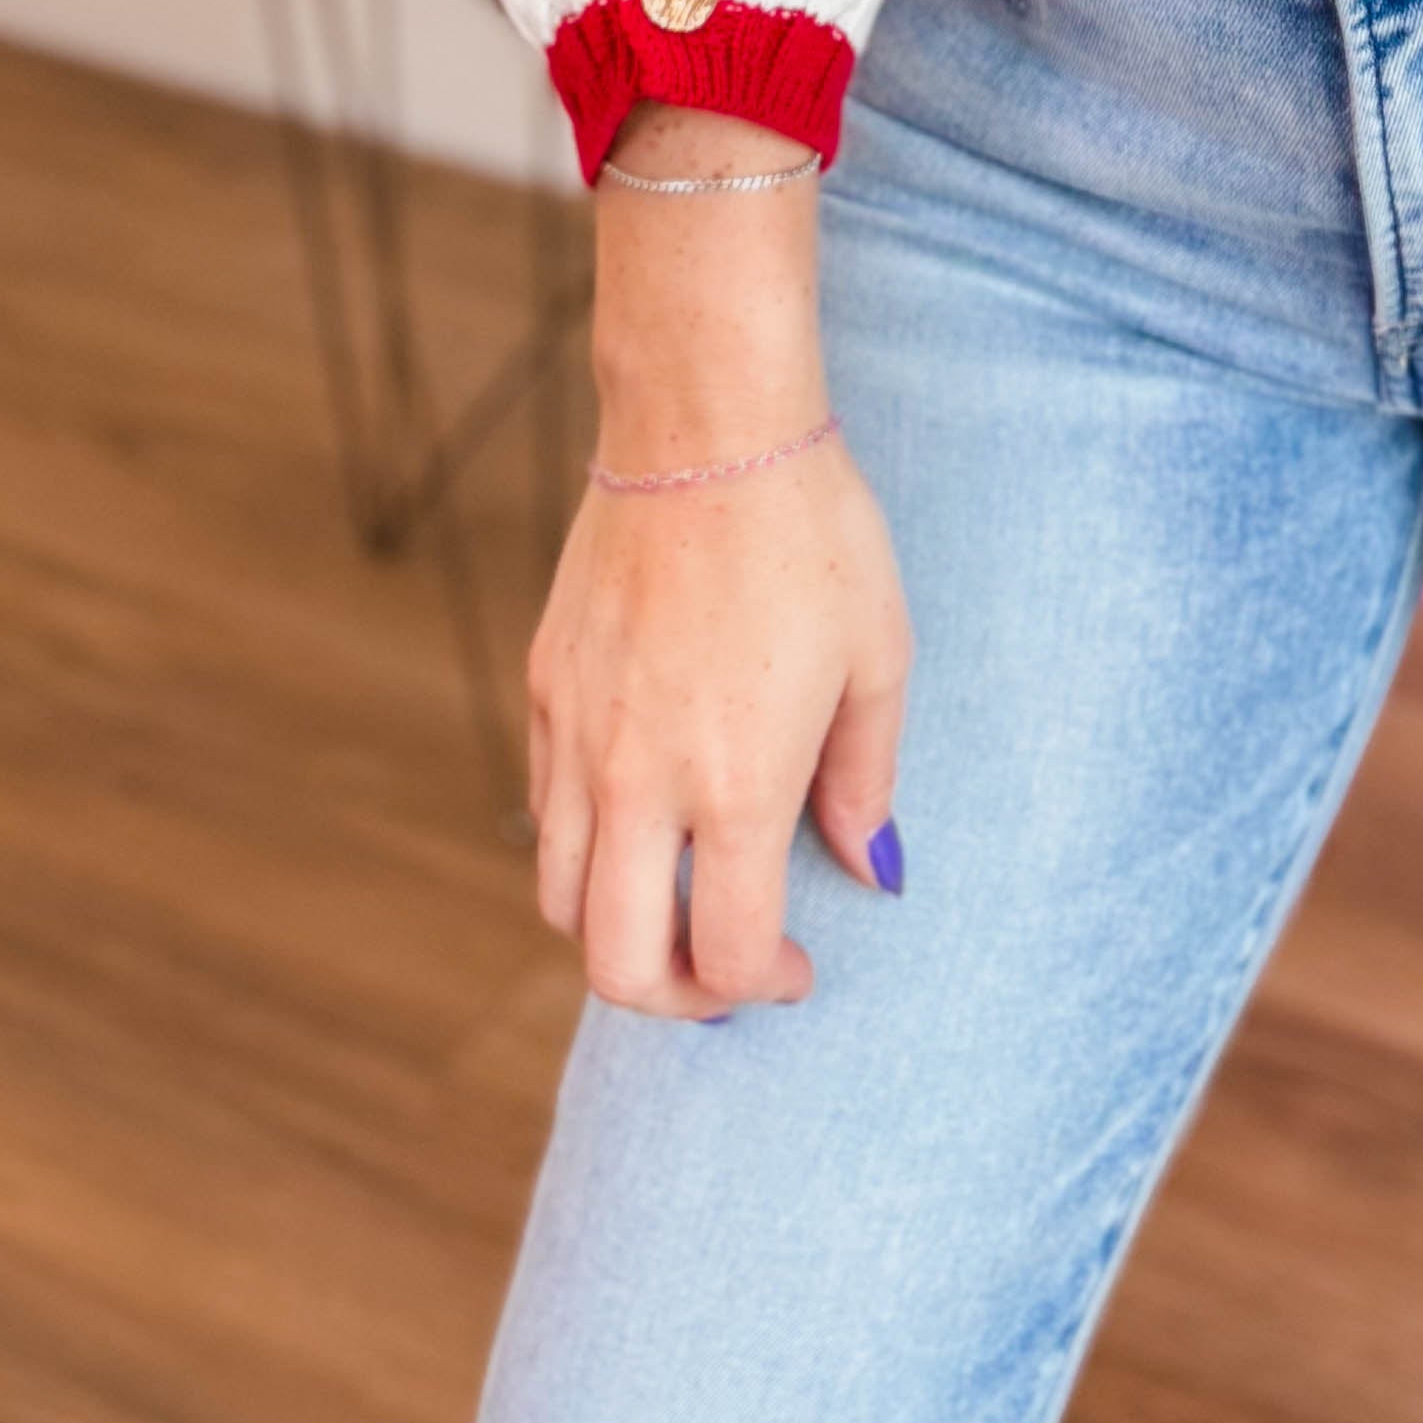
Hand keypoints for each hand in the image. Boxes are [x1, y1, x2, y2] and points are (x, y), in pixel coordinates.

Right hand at [527, 423, 913, 1015]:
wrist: (704, 425)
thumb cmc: (813, 531)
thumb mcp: (878, 656)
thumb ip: (866, 780)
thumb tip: (870, 868)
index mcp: (736, 784)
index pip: (723, 954)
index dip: (764, 985)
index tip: (794, 967)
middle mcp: (641, 780)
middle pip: (616, 966)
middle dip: (675, 997)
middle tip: (723, 972)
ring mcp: (578, 737)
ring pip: (561, 900)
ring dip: (616, 932)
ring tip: (676, 905)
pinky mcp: (544, 689)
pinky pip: (545, 815)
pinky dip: (584, 850)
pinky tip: (641, 817)